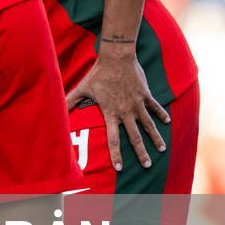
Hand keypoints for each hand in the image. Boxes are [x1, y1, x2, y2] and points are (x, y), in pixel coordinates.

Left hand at [66, 51, 167, 170]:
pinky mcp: (145, 94)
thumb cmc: (98, 73)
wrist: (117, 57)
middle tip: (147, 165)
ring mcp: (137, 103)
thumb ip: (71, 101)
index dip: (116, 154)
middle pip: (135, 137)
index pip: (113, 138)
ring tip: (161, 149)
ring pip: (148, 125)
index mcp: (111, 112)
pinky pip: (155, 107)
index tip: (120, 167)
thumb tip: (58, 109)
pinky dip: (161, 114)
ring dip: (155, 138)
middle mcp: (126, 111)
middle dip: (141, 153)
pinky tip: (166, 122)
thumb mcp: (82, 88)